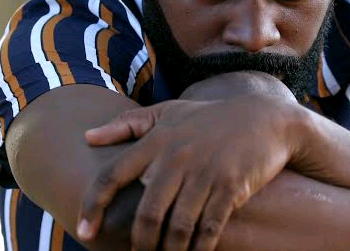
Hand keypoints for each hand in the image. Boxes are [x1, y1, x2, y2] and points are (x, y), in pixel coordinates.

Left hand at [76, 95, 305, 250]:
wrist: (266, 120)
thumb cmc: (211, 118)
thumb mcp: (169, 112)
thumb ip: (127, 123)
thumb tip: (87, 136)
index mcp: (156, 140)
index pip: (111, 175)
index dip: (92, 206)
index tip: (83, 232)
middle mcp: (176, 157)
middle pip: (146, 213)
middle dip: (140, 244)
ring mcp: (205, 173)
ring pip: (177, 227)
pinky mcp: (231, 187)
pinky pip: (209, 229)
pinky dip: (198, 249)